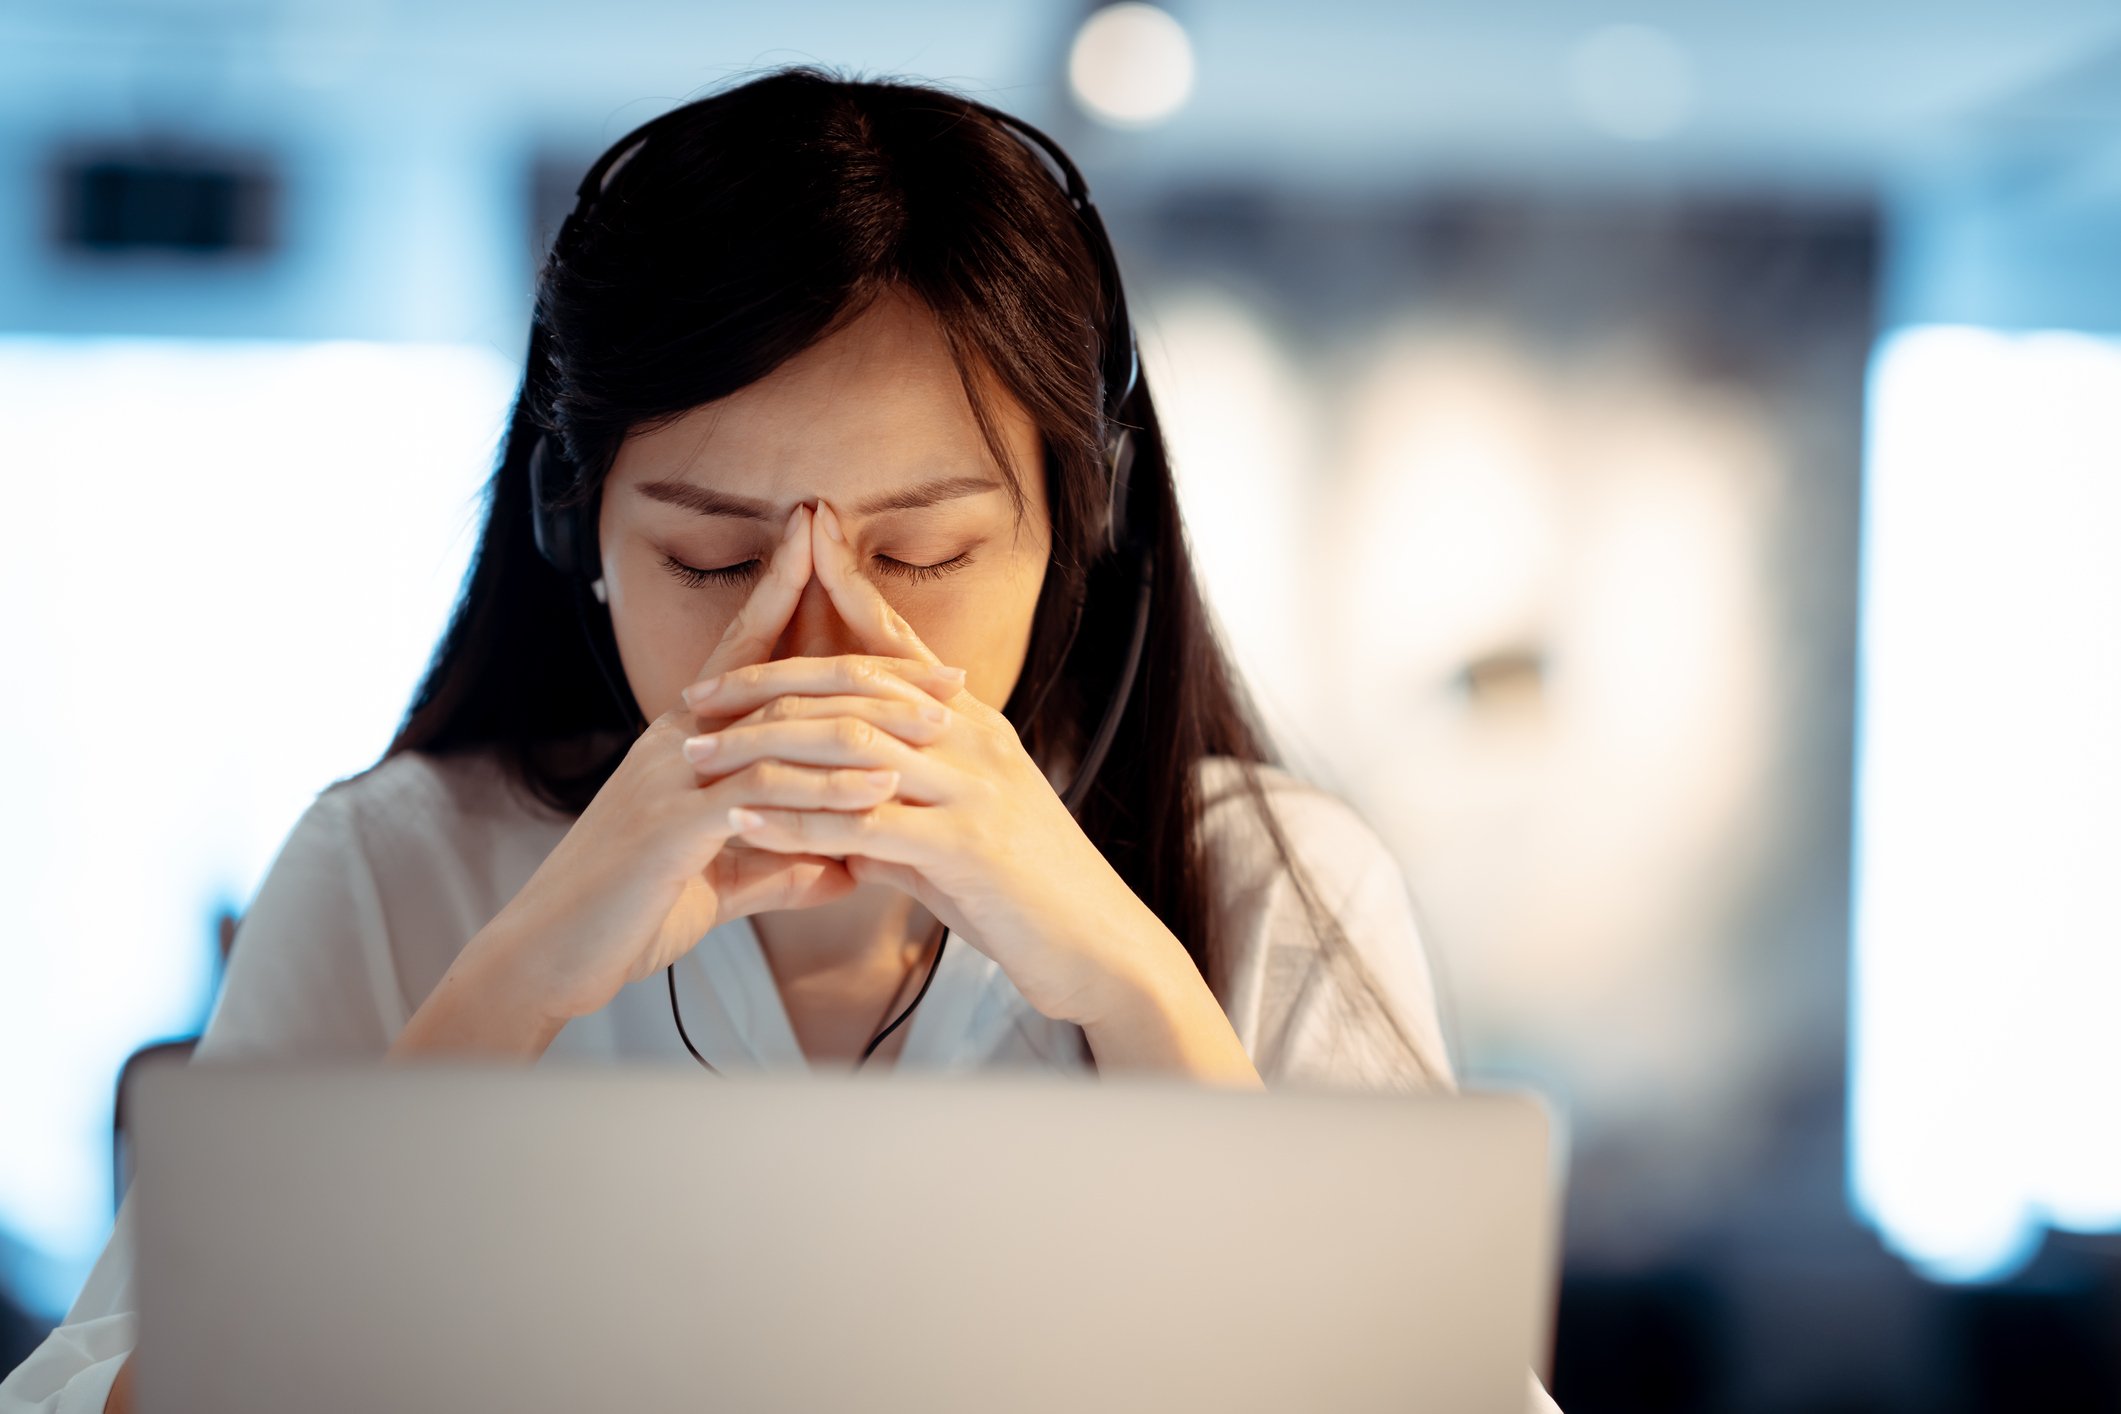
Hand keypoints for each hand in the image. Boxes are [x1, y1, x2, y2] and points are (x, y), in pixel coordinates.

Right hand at [482, 504, 963, 1023]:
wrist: (547, 957)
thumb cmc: (628, 911)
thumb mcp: (720, 879)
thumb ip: (784, 861)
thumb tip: (848, 866)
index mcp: (686, 740)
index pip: (747, 652)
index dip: (788, 598)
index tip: (839, 556)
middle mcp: (677, 742)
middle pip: (782, 679)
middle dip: (867, 664)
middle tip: (949, 669)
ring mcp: (671, 779)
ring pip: (781, 730)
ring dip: (866, 724)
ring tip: (937, 728)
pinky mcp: (672, 828)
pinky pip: (763, 795)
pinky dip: (825, 790)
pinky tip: (878, 792)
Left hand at [678, 501, 1173, 1026]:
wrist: (1102, 948)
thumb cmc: (1027, 895)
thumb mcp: (957, 835)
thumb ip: (899, 813)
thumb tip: (837, 825)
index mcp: (975, 726)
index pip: (898, 649)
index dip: (842, 600)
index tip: (784, 569)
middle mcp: (975, 741)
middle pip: (857, 685)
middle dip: (770, 684)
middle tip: (697, 694)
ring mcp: (974, 789)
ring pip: (852, 744)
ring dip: (765, 748)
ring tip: (697, 755)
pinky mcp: (967, 846)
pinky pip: (863, 822)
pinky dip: (796, 820)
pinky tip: (743, 821)